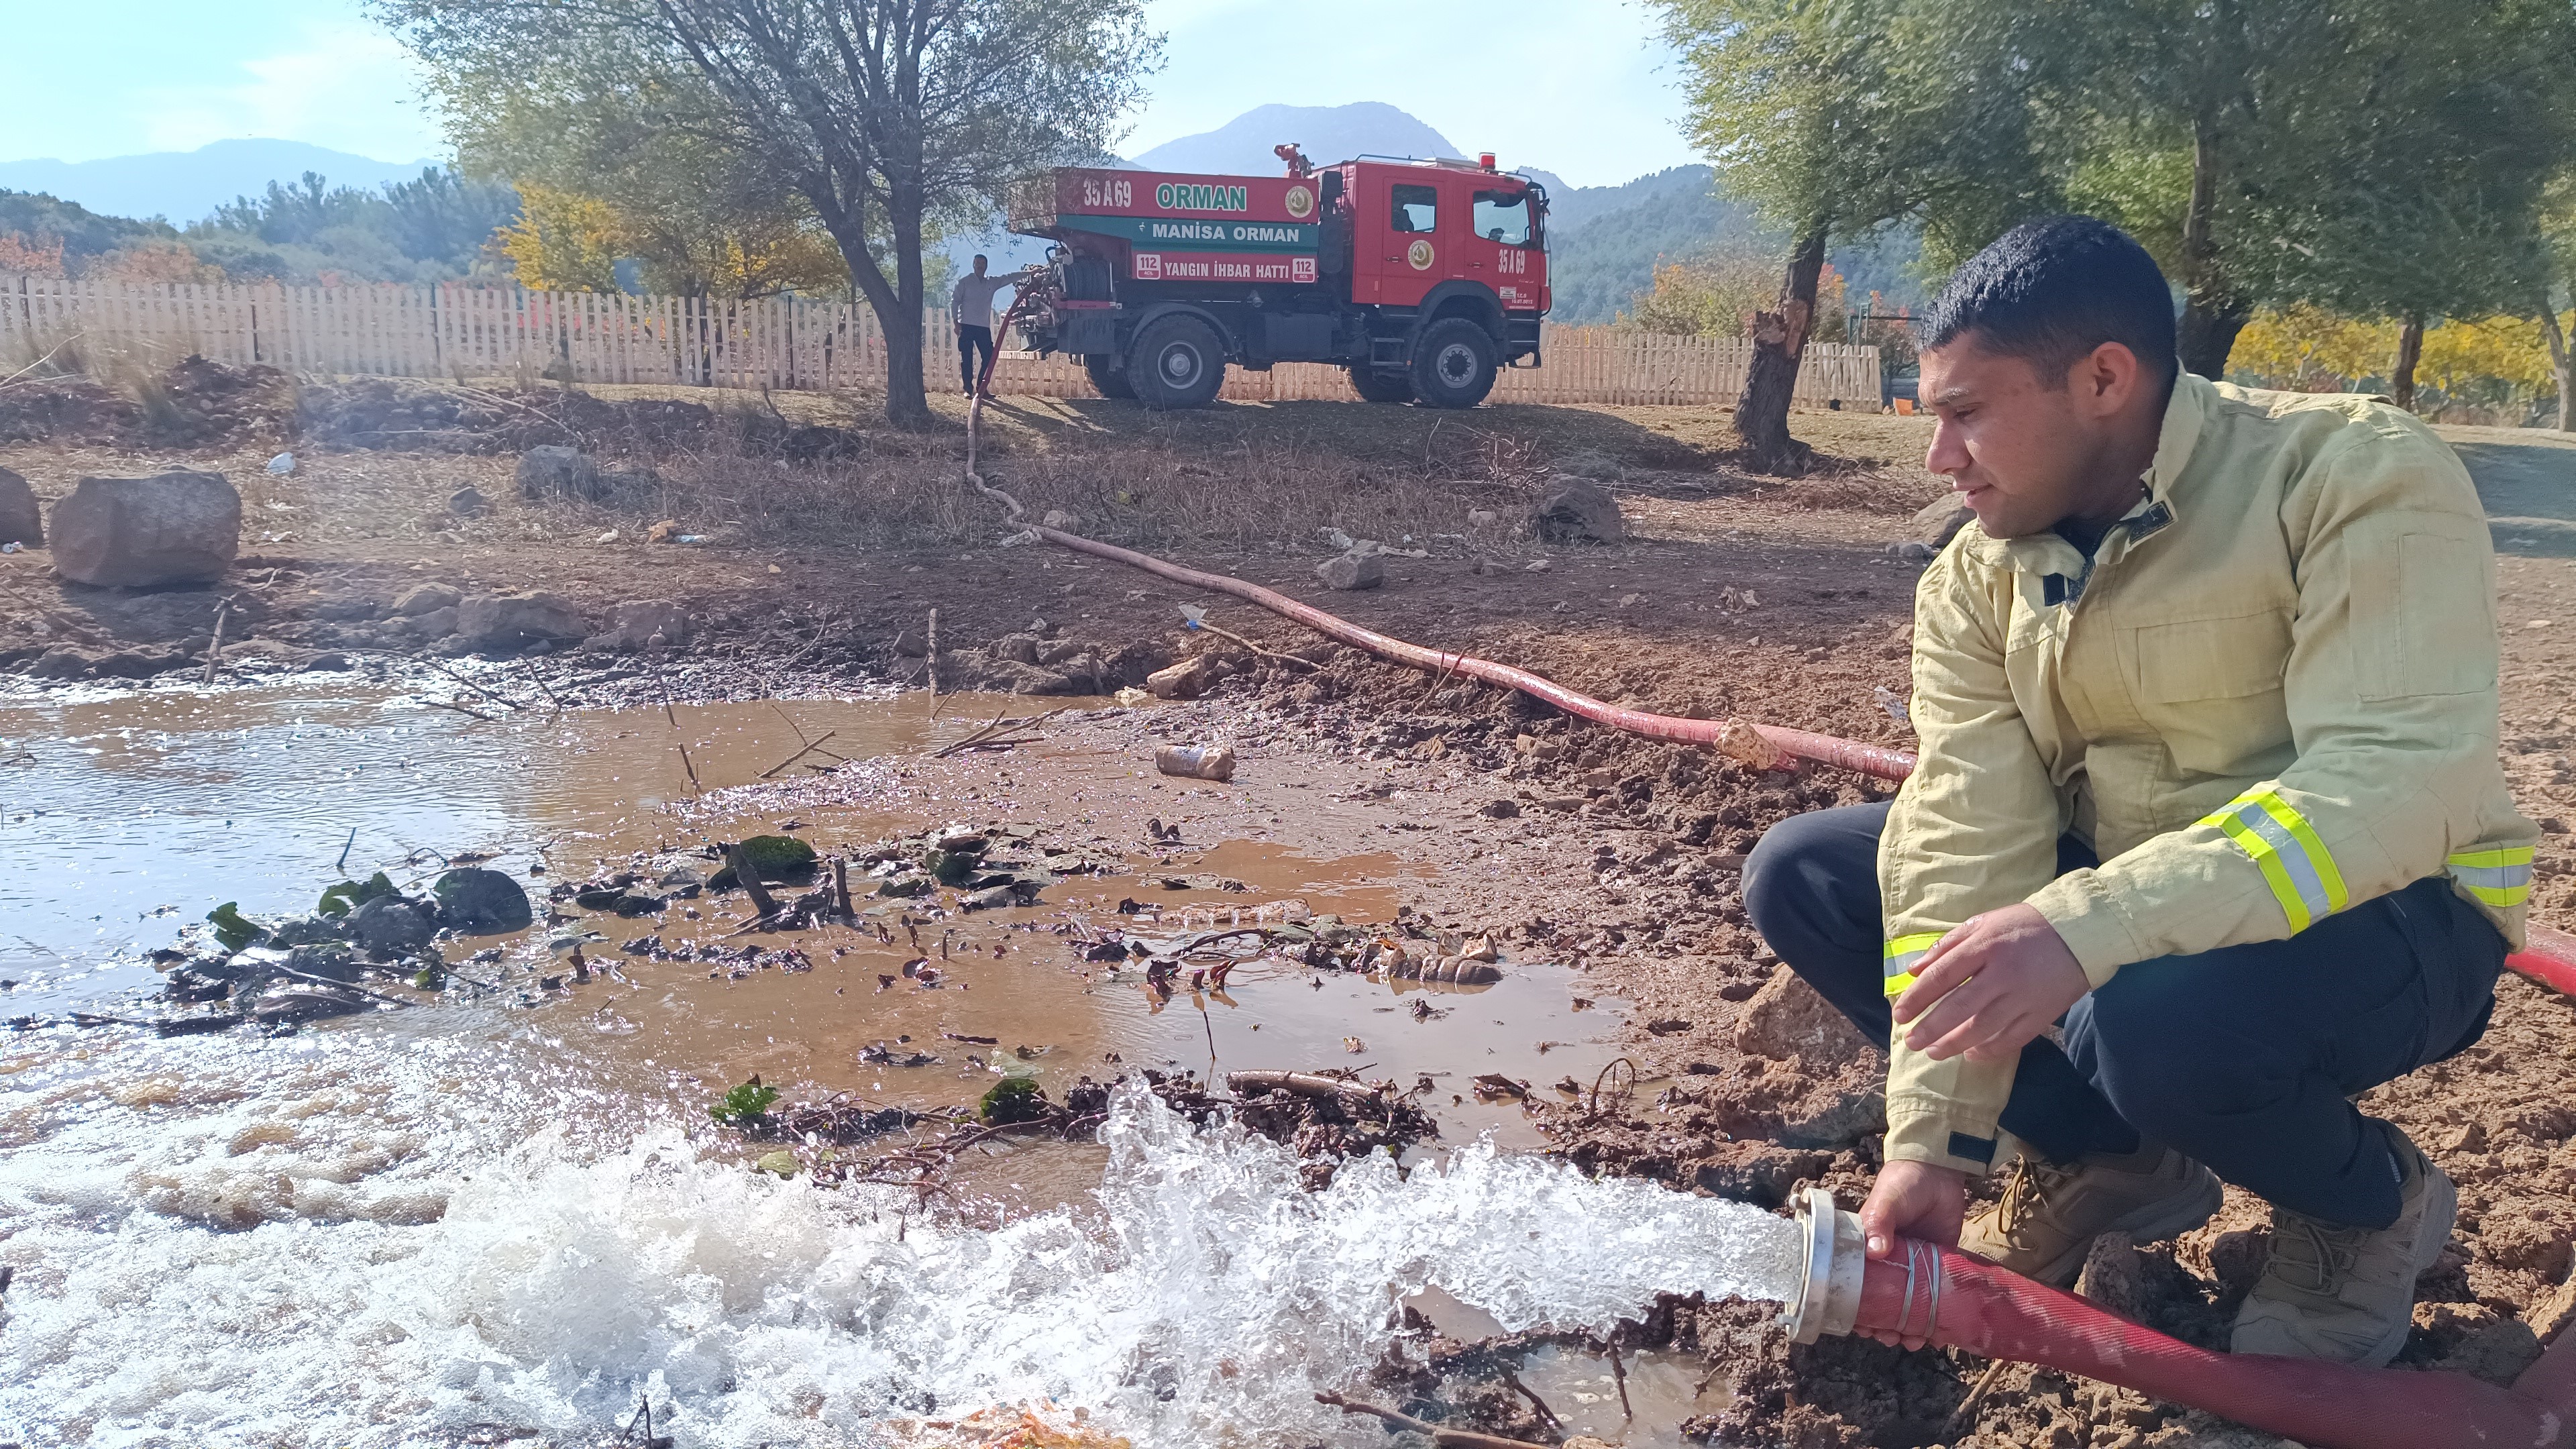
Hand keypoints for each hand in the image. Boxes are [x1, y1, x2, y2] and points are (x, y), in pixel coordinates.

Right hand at [1857, 1160, 1966, 1347]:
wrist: (1940, 1173)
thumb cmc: (1903, 1184)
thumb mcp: (1887, 1200)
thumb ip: (1879, 1221)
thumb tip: (1875, 1252)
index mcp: (1866, 1251)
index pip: (1856, 1287)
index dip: (1857, 1310)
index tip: (1862, 1328)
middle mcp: (1888, 1264)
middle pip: (1882, 1304)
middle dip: (1884, 1326)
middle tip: (1890, 1338)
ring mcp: (1915, 1269)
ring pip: (1909, 1307)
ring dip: (1910, 1328)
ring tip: (1914, 1343)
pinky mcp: (1939, 1267)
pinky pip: (1936, 1299)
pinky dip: (1937, 1319)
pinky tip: (1939, 1335)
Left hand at [1892, 903, 2089, 1062]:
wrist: (2079, 933)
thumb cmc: (2023, 926)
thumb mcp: (1982, 923)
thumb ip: (1946, 947)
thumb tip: (1914, 971)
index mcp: (1984, 945)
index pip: (1942, 976)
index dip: (1918, 998)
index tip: (1900, 1015)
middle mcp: (2003, 973)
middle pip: (1959, 1006)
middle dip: (1931, 1028)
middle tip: (1910, 1042)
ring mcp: (2024, 996)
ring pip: (1984, 1027)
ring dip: (1954, 1043)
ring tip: (1933, 1052)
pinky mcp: (2042, 1013)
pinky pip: (2013, 1039)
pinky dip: (1991, 1050)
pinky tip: (1972, 1055)